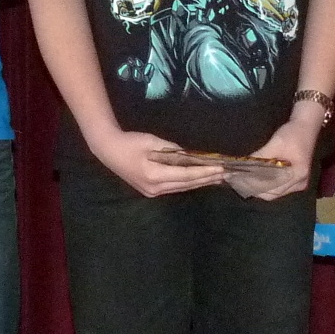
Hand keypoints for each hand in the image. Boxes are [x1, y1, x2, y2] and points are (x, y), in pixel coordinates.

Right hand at [90, 129, 231, 198]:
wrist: (108, 151)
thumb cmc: (130, 142)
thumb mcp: (152, 141)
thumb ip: (172, 150)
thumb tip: (190, 155)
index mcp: (154, 175)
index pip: (186, 175)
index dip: (204, 172)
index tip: (220, 168)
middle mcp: (155, 188)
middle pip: (187, 184)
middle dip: (207, 179)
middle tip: (226, 174)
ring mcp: (152, 192)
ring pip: (182, 188)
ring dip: (200, 182)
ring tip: (217, 178)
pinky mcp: (151, 191)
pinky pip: (175, 188)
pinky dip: (189, 183)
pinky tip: (200, 180)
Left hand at [227, 112, 318, 199]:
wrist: (306, 126)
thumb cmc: (293, 133)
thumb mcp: (276, 144)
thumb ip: (260, 157)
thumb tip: (242, 166)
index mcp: (298, 175)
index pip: (272, 189)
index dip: (254, 186)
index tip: (238, 180)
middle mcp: (300, 183)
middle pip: (272, 193)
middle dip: (254, 188)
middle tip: (237, 181)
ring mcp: (299, 183)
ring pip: (274, 192)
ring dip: (258, 187)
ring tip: (242, 180)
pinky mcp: (295, 180)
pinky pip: (277, 187)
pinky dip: (265, 184)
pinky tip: (254, 178)